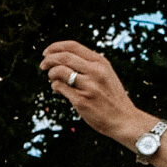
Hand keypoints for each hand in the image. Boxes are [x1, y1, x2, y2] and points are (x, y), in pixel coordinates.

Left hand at [39, 41, 155, 145]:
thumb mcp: (106, 74)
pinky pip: (59, 87)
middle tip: (43, 65)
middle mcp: (95, 72)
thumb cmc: (112, 97)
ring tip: (52, 79)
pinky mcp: (81, 100)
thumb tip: (61, 59)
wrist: (124, 119)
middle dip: (48, 59)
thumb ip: (89, 65)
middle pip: (63, 57)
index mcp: (101, 62)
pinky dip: (55, 87)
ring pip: (59, 71)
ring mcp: (88, 86)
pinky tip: (58, 90)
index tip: (46, 52)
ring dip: (51, 74)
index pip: (73, 46)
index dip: (56, 47)